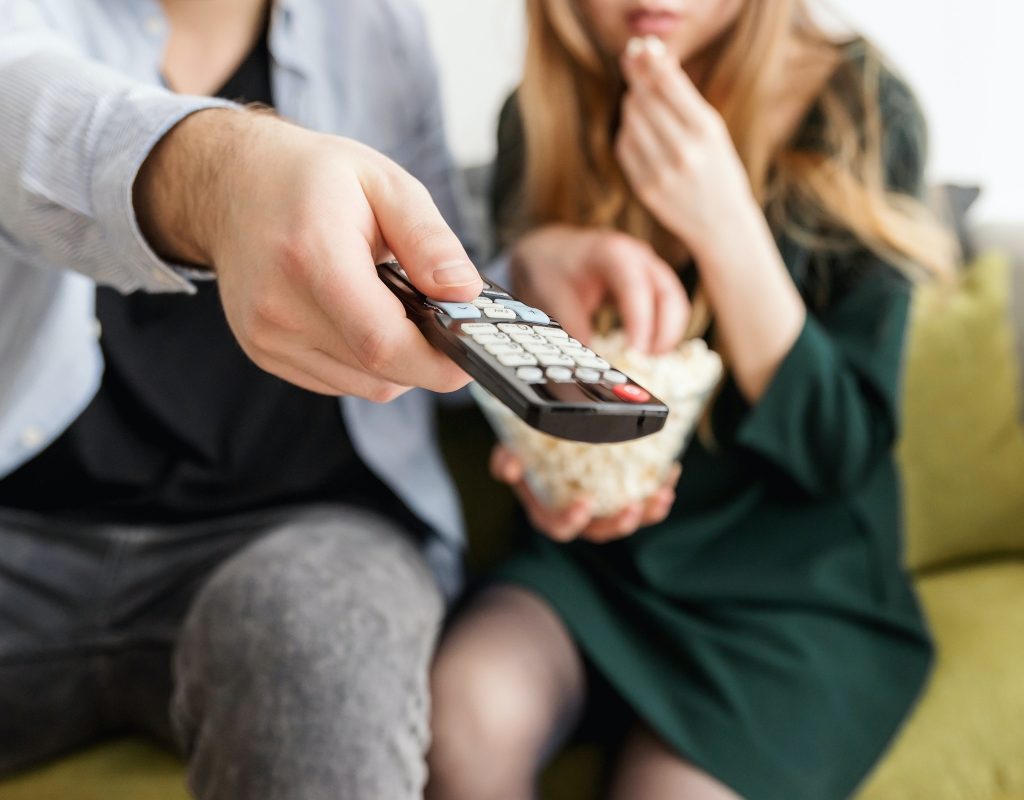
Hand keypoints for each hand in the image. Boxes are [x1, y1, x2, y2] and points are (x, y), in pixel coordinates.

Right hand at [134, 109, 481, 400]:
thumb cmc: (311, 178)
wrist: (231, 184)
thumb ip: (429, 240)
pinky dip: (366, 362)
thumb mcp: (384, 183)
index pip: (381, 342)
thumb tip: (465, 293)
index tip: (473, 353)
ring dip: (397, 361)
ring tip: (397, 307)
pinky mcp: (264, 353)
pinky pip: (339, 381)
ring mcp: (267, 336)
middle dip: (427, 358)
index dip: (438, 362)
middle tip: (447, 321)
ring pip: (363, 385)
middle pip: (377, 371)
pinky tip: (364, 317)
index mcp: (311, 255)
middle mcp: (279, 307)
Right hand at [490, 445, 679, 543]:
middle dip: (619, 524)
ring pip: (627, 520)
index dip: (572, 520)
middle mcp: (578, 517)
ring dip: (648, 513)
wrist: (547, 441)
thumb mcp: (510, 451)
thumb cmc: (527, 450)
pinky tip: (671, 472)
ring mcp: (603, 510)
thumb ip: (505, 459)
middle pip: (600, 532)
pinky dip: (659, 490)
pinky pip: (645, 501)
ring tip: (663, 494)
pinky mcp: (623, 496)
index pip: (559, 527)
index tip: (585, 504)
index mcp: (548, 512)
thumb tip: (509, 467)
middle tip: (633, 508)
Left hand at [509, 225, 688, 354]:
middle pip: (669, 295)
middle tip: (647, 362)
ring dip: (668, 334)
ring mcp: (650, 268)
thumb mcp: (554, 295)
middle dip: (665, 332)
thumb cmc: (553, 267)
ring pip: (675, 303)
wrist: (553, 249)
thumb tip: (589, 361)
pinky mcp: (652, 283)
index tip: (636, 352)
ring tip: (648, 361)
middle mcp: (639, 257)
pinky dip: (664, 330)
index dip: (641, 322)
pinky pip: (669, 307)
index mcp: (614, 252)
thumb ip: (573, 326)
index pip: (636, 288)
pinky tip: (647, 350)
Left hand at [616, 44, 758, 259]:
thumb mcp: (713, 130)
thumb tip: (655, 61)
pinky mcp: (644, 187)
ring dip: (632, 104)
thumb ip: (684, 99)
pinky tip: (637, 127)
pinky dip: (628, 131)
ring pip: (631, 120)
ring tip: (640, 98)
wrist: (721, 223)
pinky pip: (625, 146)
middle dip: (636, 77)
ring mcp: (661, 171)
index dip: (650, 61)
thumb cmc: (719, 168)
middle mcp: (683, 150)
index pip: (668, 83)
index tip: (642, 49)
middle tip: (631, 62)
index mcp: (706, 130)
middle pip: (645, 99)